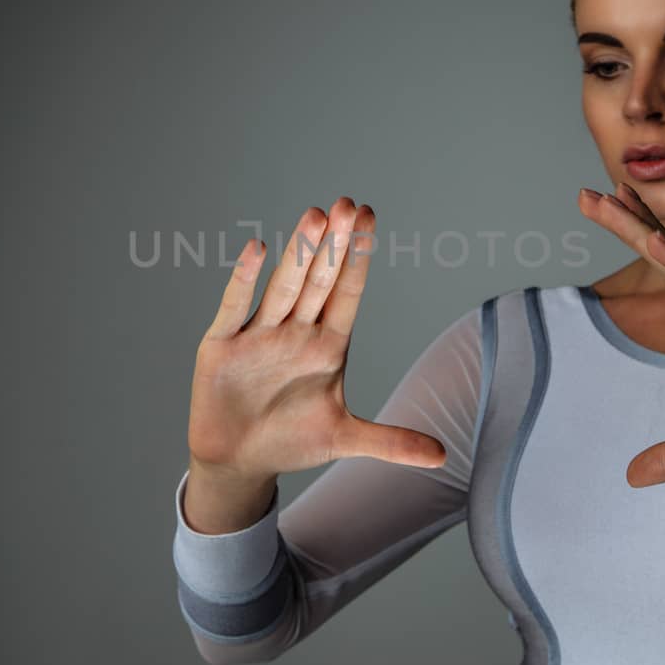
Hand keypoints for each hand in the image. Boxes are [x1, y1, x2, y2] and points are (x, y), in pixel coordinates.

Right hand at [188, 198, 448, 482]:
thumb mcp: (345, 439)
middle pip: (319, 280)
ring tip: (315, 216)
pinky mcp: (222, 346)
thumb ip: (392, 441)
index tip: (369, 217)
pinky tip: (257, 249)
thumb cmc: (291, 440)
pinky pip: (235, 307)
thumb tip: (443, 456)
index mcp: (328, 344)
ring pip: (284, 287)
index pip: (347, 291)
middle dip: (334, 243)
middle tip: (347, 204)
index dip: (358, 256)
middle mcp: (295, 331)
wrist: (238, 460)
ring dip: (299, 253)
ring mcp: (259, 335)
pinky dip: (243, 280)